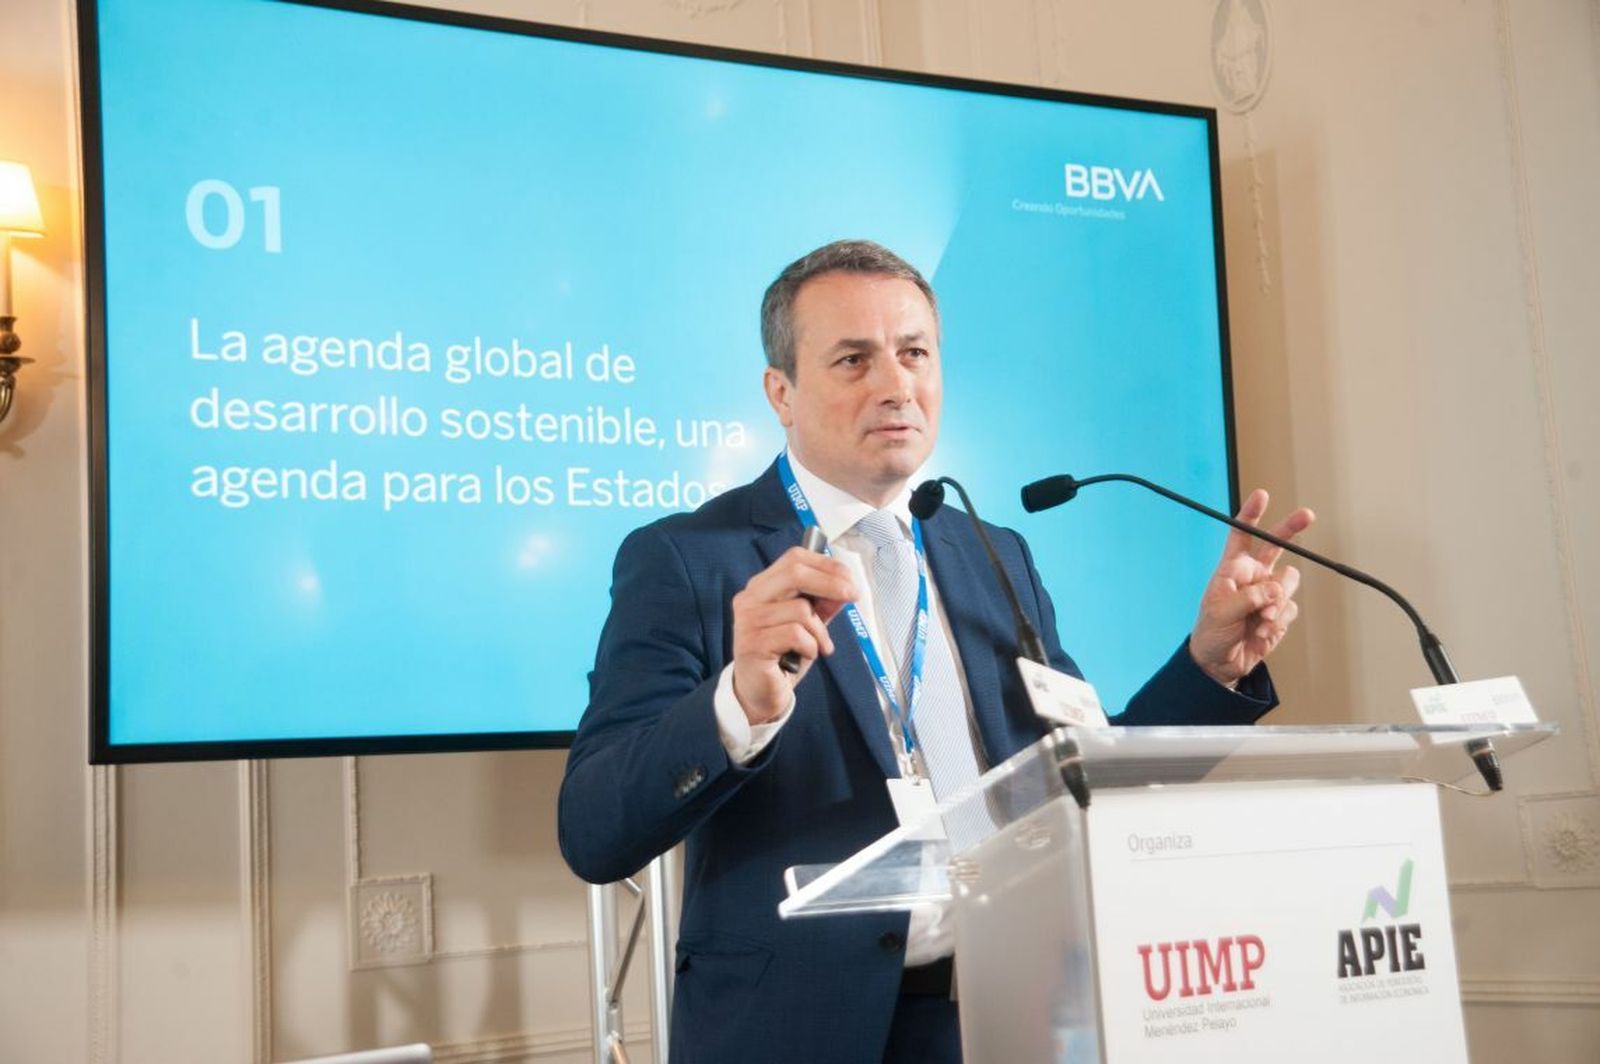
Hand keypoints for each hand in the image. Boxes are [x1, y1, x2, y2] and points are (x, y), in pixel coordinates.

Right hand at [731, 547, 857, 724]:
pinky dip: (810, 646)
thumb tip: (845, 587)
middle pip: (795, 573)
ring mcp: (748, 620)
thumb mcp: (810, 625)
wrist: (760, 692)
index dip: (826, 564)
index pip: (794, 559)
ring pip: (800, 610)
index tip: (849, 579)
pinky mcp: (752, 643)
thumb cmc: (784, 655)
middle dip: (831, 583)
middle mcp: (750, 598)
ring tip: (819, 646)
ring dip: (820, 630)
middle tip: (853, 596)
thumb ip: (823, 605)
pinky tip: (806, 655)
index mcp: (762, 587)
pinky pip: (795, 634)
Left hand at [1189, 488, 1314, 686]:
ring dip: (1277, 601)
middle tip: (1307, 515)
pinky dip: (1278, 621)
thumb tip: (1275, 590)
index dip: (1251, 515)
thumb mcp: (1221, 611)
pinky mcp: (1279, 613)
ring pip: (1289, 581)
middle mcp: (1253, 576)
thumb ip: (1249, 597)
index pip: (1241, 535)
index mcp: (1232, 569)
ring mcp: (1268, 594)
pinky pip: (1289, 608)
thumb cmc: (1211, 632)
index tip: (1262, 495)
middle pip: (1276, 546)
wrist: (1220, 663)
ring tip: (1262, 619)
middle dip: (1290, 529)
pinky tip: (1263, 632)